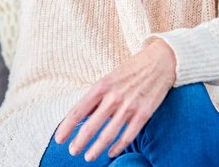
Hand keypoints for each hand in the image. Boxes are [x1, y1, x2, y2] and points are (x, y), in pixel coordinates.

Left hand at [54, 38, 175, 160]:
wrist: (160, 61)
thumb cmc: (132, 69)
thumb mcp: (110, 78)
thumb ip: (96, 96)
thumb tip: (81, 115)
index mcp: (102, 85)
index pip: (79, 110)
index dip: (67, 126)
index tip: (59, 139)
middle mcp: (114, 96)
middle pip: (91, 125)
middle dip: (79, 141)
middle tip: (72, 151)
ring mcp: (130, 106)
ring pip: (108, 134)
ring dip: (96, 148)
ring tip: (89, 156)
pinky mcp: (144, 113)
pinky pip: (128, 135)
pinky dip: (118, 146)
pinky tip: (112, 152)